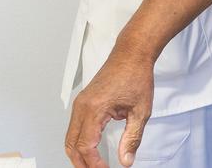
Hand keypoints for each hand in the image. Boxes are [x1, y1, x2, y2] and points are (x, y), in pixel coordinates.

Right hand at [64, 45, 154, 166]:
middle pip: (72, 145)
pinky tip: (91, 149)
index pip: (87, 146)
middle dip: (82, 163)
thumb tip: (126, 160)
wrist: (131, 54)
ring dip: (79, 154)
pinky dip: (79, 141)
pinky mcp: (83, 102)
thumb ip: (132, 138)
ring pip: (70, 137)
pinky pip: (74, 127)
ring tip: (93, 165)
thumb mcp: (141, 111)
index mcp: (94, 109)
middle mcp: (82, 107)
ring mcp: (80, 104)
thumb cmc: (136, 76)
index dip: (94, 163)